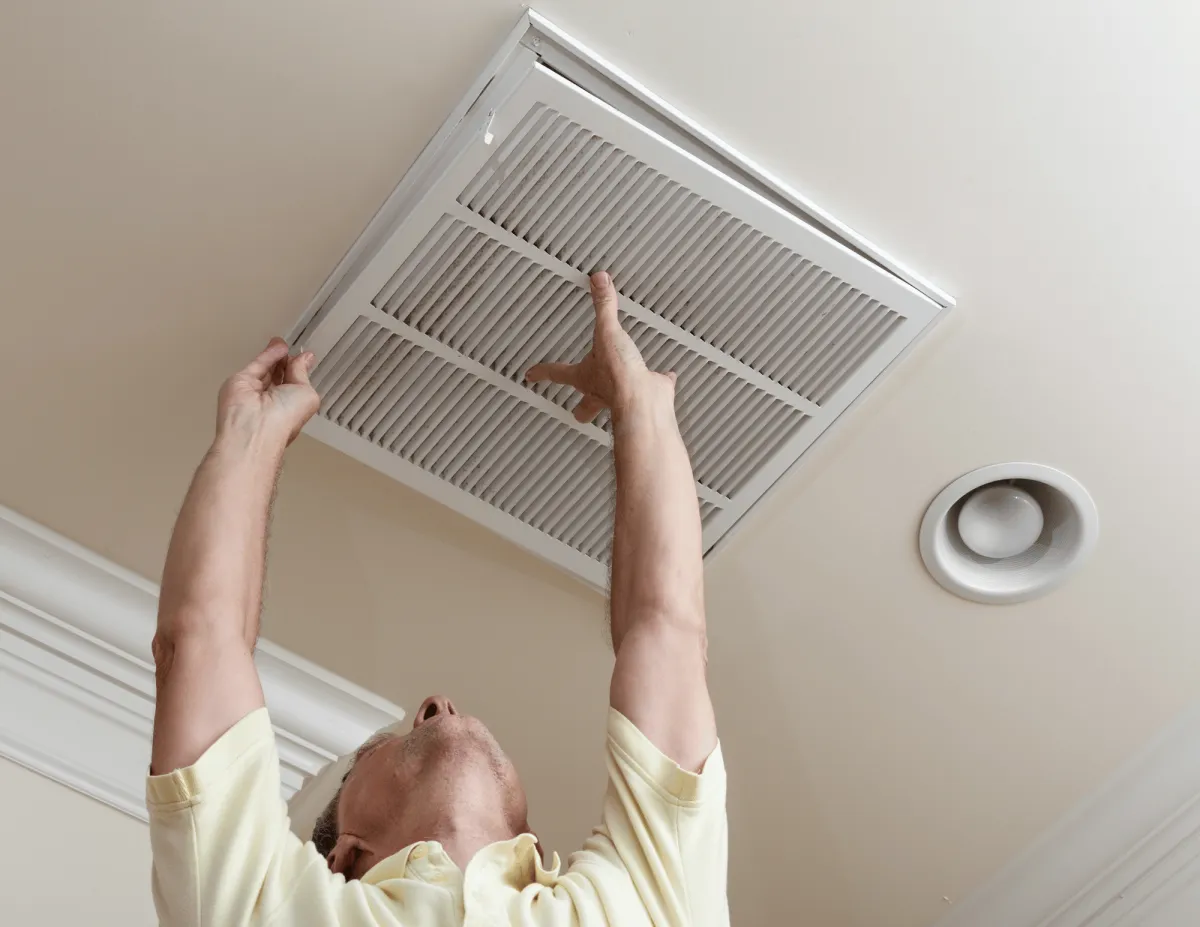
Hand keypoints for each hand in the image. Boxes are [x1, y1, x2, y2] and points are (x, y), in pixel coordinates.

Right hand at [216, 337, 319, 449]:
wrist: (256, 425)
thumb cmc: (287, 416)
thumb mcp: (306, 393)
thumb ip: (302, 373)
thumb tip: (306, 358)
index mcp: (290, 408)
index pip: (294, 386)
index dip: (298, 371)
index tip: (304, 357)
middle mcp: (272, 401)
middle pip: (279, 377)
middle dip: (285, 363)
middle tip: (292, 347)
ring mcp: (255, 390)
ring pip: (267, 369)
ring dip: (276, 356)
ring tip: (283, 342)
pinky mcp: (240, 380)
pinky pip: (257, 365)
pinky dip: (268, 355)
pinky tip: (278, 345)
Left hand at [525, 272, 675, 422]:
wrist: (644, 401)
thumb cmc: (618, 377)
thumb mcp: (607, 333)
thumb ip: (603, 307)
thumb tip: (598, 281)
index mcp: (585, 377)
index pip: (557, 372)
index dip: (543, 372)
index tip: (531, 375)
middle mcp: (601, 391)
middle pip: (584, 405)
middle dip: (580, 406)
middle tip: (577, 403)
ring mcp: (625, 395)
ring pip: (615, 400)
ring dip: (616, 393)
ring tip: (618, 384)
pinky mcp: (649, 392)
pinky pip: (654, 384)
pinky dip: (659, 380)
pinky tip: (662, 376)